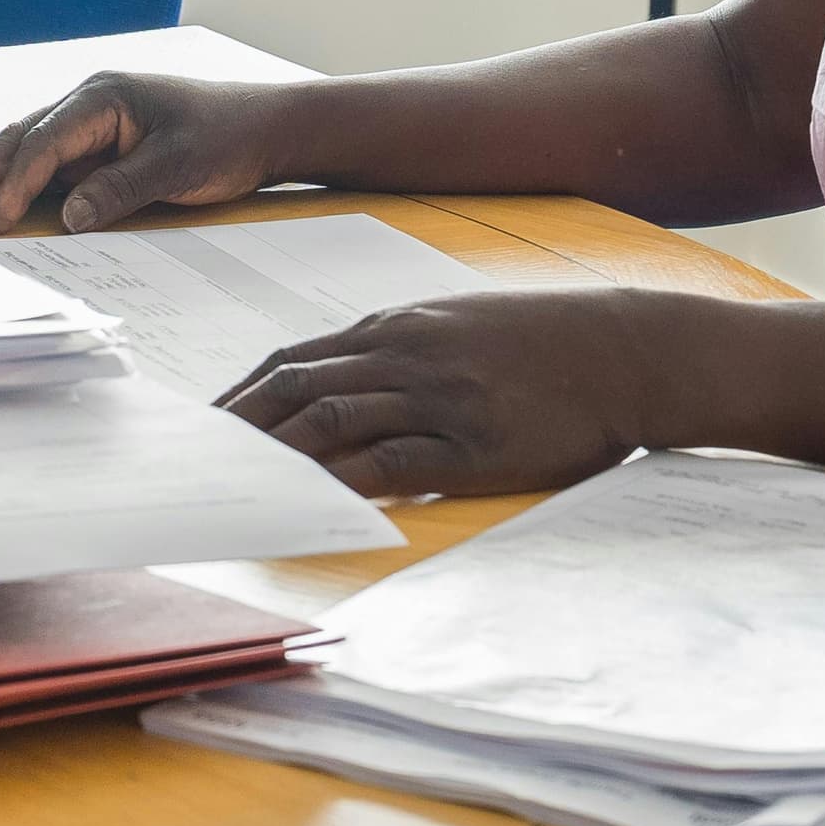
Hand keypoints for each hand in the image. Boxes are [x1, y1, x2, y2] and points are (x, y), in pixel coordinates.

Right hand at [0, 73, 293, 233]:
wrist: (264, 127)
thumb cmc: (226, 135)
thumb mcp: (178, 165)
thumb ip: (121, 189)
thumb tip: (70, 219)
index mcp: (103, 97)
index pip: (45, 141)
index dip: (17, 182)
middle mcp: (88, 105)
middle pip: (20, 140)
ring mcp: (90, 126)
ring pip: (26, 150)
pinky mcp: (98, 148)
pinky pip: (49, 166)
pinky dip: (18, 184)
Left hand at [215, 289, 648, 499]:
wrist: (625, 351)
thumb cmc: (542, 342)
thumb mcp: (459, 324)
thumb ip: (398, 348)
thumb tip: (340, 381)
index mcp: (397, 328)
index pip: (294, 358)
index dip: (243, 393)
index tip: (206, 423)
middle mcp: (405, 355)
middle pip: (295, 385)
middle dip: (239, 424)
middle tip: (199, 461)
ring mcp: (437, 398)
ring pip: (331, 419)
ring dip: (275, 453)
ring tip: (236, 485)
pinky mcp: (472, 445)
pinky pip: (390, 461)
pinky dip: (342, 480)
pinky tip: (311, 500)